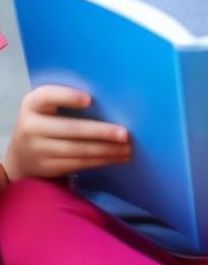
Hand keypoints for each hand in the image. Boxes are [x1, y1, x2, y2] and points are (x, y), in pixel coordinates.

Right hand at [4, 85, 130, 181]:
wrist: (22, 155)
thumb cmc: (48, 122)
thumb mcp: (48, 108)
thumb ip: (68, 102)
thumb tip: (113, 102)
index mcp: (33, 104)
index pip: (47, 96)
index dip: (67, 97)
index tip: (90, 99)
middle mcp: (31, 126)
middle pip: (70, 129)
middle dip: (100, 132)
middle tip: (125, 134)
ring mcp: (38, 149)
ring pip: (78, 150)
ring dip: (107, 150)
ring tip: (128, 148)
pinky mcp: (48, 167)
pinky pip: (79, 163)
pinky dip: (102, 160)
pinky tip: (118, 157)